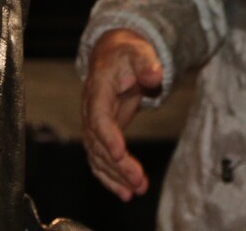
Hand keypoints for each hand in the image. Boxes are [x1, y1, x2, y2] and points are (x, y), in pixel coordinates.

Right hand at [80, 29, 162, 200]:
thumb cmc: (128, 55)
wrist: (114, 56)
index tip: (120, 153)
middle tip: (138, 182)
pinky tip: (125, 192)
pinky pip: (100, 160)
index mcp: (98, 89)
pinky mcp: (101, 135)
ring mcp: (94, 124)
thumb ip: (147, 64)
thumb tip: (154, 75)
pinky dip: (110, 178)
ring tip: (135, 191)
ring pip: (97, 156)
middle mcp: (91, 110)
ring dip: (115, 176)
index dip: (107, 136)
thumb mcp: (140, 53)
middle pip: (98, 143)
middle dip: (117, 165)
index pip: (98, 116)